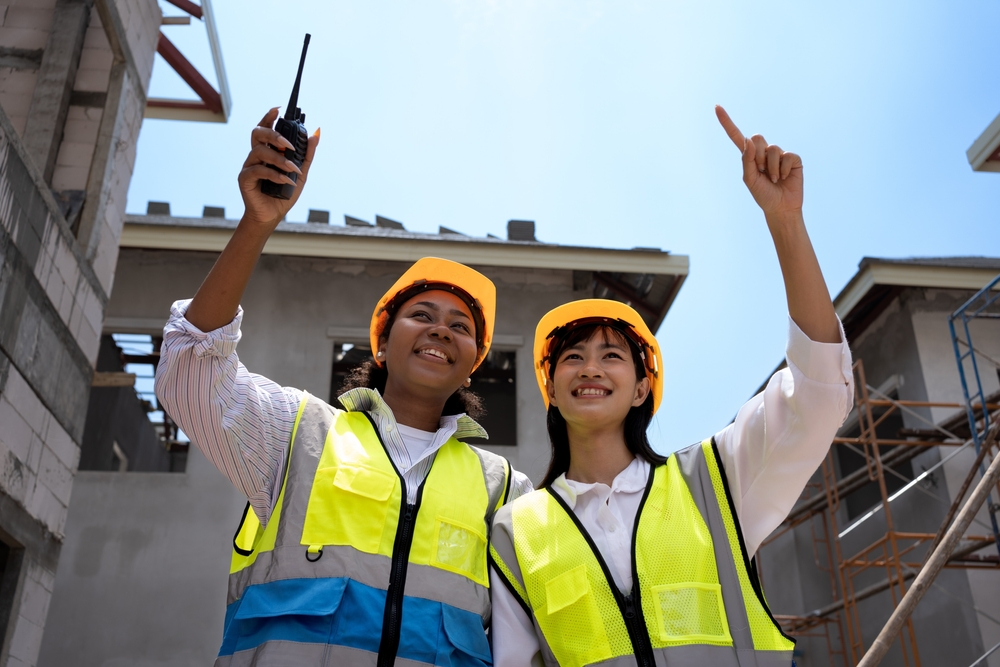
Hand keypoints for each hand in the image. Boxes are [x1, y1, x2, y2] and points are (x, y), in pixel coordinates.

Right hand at [237, 107, 319, 229]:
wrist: (273, 215)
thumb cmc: (284, 192)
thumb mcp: (301, 172)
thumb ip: (307, 154)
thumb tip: (316, 133)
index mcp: (268, 150)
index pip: (265, 128)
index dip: (269, 117)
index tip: (278, 110)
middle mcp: (256, 155)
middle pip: (258, 134)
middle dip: (274, 135)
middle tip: (289, 145)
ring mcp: (249, 166)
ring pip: (259, 152)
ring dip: (279, 159)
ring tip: (292, 169)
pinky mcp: (245, 179)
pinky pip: (257, 170)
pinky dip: (273, 174)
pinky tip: (285, 180)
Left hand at [715, 105, 801, 218]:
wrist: (780, 207)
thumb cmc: (763, 195)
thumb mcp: (750, 179)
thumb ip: (747, 160)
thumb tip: (748, 140)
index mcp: (750, 156)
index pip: (737, 136)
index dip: (727, 123)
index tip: (717, 107)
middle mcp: (764, 152)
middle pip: (758, 137)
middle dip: (758, 155)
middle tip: (761, 171)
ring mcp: (779, 154)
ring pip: (772, 149)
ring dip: (771, 168)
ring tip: (774, 179)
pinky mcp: (793, 158)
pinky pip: (787, 156)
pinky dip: (784, 169)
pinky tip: (785, 177)